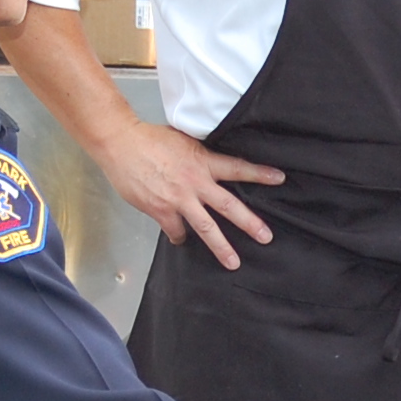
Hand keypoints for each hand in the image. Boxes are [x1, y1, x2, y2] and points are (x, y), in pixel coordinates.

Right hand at [102, 119, 282, 269]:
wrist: (121, 144)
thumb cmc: (149, 138)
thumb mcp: (183, 140)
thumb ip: (199, 154)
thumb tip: (208, 161)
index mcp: (203, 162)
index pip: (238, 168)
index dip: (259, 174)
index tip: (279, 179)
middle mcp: (195, 183)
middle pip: (229, 206)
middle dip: (250, 223)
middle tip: (266, 237)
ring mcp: (179, 199)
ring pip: (206, 227)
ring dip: (220, 247)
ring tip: (233, 262)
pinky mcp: (161, 210)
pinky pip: (176, 230)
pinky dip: (179, 237)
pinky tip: (181, 240)